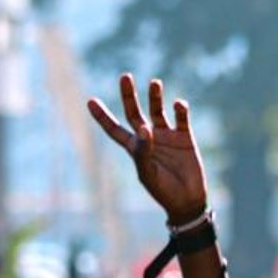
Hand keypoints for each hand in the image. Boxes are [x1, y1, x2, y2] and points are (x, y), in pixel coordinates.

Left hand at [88, 74, 207, 221]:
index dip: (102, 116)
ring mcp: (166, 136)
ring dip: (155, 96)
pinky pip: (181, 117)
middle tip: (124, 77)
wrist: (187, 200)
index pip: (114, 129)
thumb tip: (144, 127)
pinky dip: (180, 109)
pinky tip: (179, 105)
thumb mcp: (148, 174)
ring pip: (157, 110)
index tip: (90, 101)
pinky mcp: (184, 136)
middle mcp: (148, 138)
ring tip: (154, 83)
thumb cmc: (163, 191)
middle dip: (128, 95)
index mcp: (135, 148)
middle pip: (134, 112)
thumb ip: (143, 151)